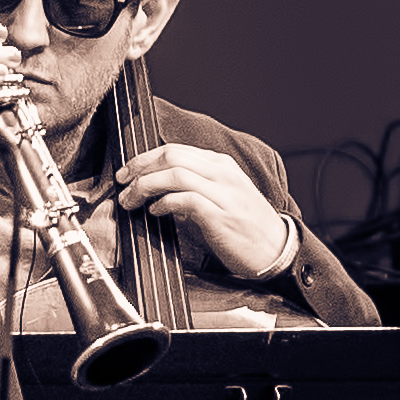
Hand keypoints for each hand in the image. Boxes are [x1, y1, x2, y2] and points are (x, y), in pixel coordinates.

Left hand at [102, 144, 303, 283]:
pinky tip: (155, 212)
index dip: (145, 159)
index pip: (176, 150)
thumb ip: (194, 189)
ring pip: (175, 175)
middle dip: (140, 168)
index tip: (127, 172)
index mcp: (222, 165)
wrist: (276, 250)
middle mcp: (222, 174)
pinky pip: (185, 200)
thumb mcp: (222, 197)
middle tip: (123, 184)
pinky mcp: (220, 215)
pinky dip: (164, 203)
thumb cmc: (247, 227)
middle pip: (171, 156)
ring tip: (131, 201)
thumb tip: (159, 193)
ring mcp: (223, 193)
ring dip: (145, 186)